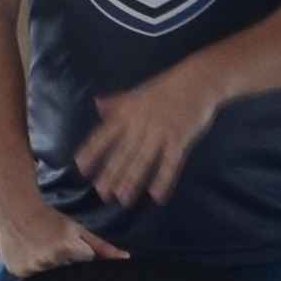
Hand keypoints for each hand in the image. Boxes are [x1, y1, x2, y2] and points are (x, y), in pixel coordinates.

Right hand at [0, 203, 115, 278]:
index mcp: (66, 249)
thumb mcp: (79, 231)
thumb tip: (125, 259)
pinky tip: (30, 253)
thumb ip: (103, 248)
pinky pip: (30, 277)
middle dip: (64, 264)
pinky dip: (32, 268)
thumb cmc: (51, 219)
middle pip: (65, 274)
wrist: (16, 209)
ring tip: (41, 248)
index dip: (80, 258)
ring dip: (48, 266)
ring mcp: (30, 267)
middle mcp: (47, 260)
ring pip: (47, 277)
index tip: (71, 248)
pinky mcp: (17, 271)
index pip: (84, 266)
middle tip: (53, 245)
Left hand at [79, 59, 223, 206]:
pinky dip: (163, 180)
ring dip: (132, 181)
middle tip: (102, 194)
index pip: (104, 134)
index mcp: (128, 112)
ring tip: (123, 200)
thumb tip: (97, 105)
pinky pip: (170, 164)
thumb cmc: (167, 86)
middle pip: (122, 152)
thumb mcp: (138, 91)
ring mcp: (160, 132)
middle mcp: (140, 124)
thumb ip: (118, 102)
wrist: (198, 79)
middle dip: (111, 174)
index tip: (81, 167)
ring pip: (143, 161)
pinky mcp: (179, 139)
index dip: (92, 151)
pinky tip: (157, 197)